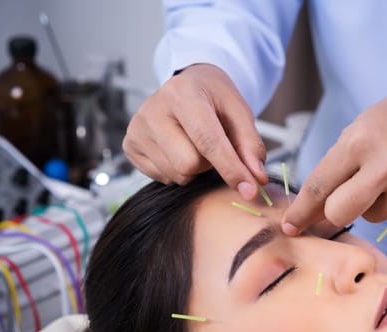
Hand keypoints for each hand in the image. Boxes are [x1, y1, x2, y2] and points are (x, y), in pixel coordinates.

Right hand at [123, 64, 267, 195]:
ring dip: (194, 169)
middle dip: (209, 164)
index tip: (250, 191)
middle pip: (189, 164)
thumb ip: (250, 146)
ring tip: (194, 145)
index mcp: (183, 93)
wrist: (187, 85)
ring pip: (177, 174)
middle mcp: (153, 109)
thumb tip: (256, 179)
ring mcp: (137, 128)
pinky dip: (177, 171)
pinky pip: (163, 178)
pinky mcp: (130, 145)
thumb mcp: (239, 113)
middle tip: (211, 146)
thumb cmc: (214, 99)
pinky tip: (178, 149)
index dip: (231, 169)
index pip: (208, 141)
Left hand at [281, 67, 386, 233]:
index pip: (319, 187)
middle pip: (341, 214)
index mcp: (361, 142)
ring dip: (377, 201)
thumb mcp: (359, 130)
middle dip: (335, 213)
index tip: (290, 227)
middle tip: (342, 202)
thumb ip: (335, 169)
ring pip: (376, 216)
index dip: (301, 211)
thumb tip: (310, 213)